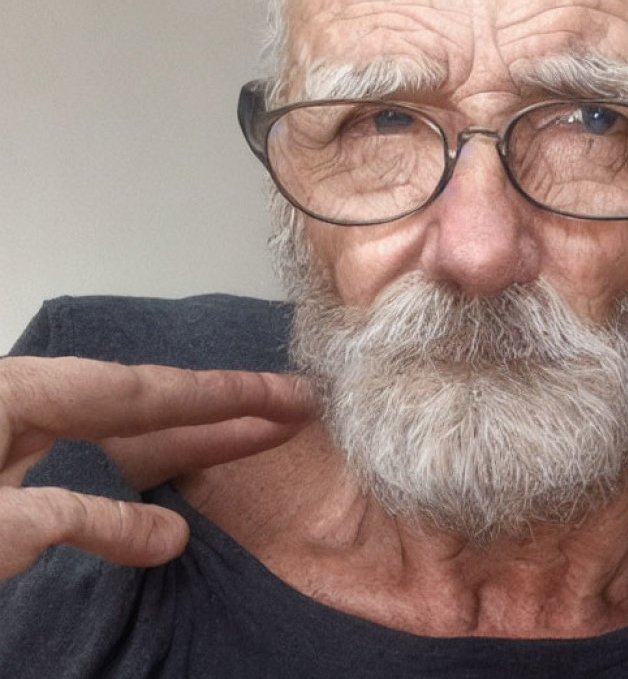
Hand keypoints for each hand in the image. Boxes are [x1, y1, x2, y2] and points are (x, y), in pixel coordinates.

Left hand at [0, 356, 315, 580]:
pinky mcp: (13, 489)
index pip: (147, 393)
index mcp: (25, 395)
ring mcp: (22, 450)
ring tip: (264, 437)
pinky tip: (174, 516)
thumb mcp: (0, 522)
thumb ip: (88, 517)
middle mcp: (32, 413)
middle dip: (226, 413)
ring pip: (126, 445)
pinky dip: (141, 495)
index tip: (287, 394)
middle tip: (296, 408)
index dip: (225, 395)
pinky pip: (95, 479)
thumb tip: (171, 537)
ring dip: (196, 445)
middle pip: (149, 411)